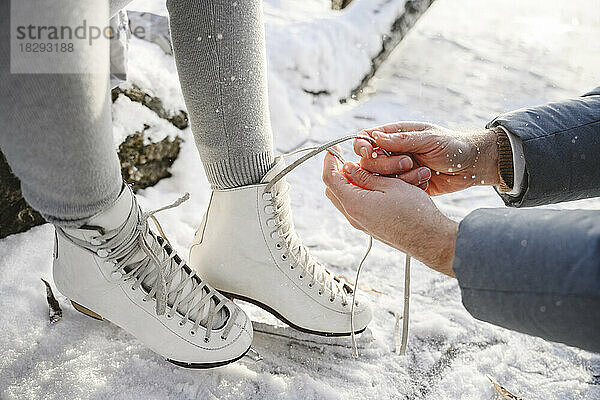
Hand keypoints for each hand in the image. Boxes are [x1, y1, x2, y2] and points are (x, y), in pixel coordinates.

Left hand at [322, 148, 457, 276]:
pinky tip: (374, 185)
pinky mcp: (368, 227)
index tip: (334, 149)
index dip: (330, 160)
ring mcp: (359, 224)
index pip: (330, 178)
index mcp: (354, 203)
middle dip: (337, 172)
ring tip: (366, 171)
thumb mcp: (390, 185)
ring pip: (343, 198)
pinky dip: (358, 193)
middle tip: (349, 159)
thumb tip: (347, 168)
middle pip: (333, 189)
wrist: (428, 239)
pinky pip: (355, 207)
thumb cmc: (414, 211)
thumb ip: (365, 176)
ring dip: (349, 183)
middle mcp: (352, 216)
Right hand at [353, 122, 499, 195]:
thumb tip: (375, 136)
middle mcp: (393, 153)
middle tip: (408, 163)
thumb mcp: (429, 139)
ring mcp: (398, 171)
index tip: (369, 153)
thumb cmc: (453, 145)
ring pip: (381, 180)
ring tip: (424, 173)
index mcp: (395, 136)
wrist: (472, 166)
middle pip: (369, 162)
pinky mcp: (406, 186)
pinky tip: (426, 182)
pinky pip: (397, 191)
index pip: (366, 139)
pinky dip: (410, 188)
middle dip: (386, 165)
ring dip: (401, 178)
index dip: (362, 147)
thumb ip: (402, 139)